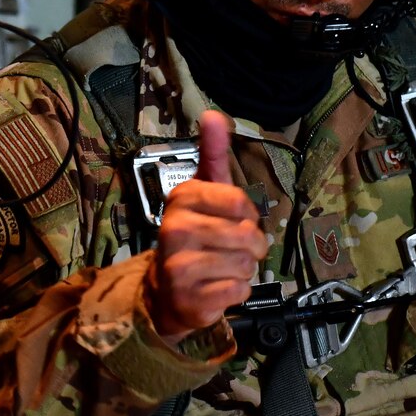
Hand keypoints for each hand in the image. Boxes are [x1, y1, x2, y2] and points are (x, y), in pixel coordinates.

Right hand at [145, 110, 266, 341]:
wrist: (165, 291)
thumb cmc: (193, 237)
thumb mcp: (202, 192)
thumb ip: (212, 154)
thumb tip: (213, 115)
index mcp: (182, 199)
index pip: (240, 201)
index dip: (247, 215)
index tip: (232, 220)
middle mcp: (174, 230)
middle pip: (247, 235)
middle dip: (250, 246)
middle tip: (230, 249)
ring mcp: (179, 268)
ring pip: (246, 264)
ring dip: (243, 269)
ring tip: (222, 268)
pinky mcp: (190, 300)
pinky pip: (239, 291)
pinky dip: (236, 291)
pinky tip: (217, 287)